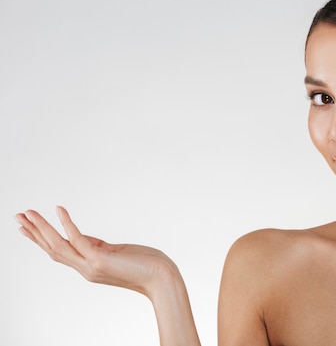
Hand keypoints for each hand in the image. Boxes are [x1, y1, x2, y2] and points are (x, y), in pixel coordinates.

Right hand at [15, 206, 178, 298]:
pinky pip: (78, 238)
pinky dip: (66, 223)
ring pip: (58, 245)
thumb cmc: (147, 266)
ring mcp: (91, 266)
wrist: (163, 280)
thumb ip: (99, 247)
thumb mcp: (118, 253)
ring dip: (41, 228)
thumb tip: (86, 238)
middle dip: (34, 232)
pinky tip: (58, 210)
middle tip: (18, 216)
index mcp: (90, 266)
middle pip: (52, 249)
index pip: (60, 252)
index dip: (43, 239)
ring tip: (27, 214)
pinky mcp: (100, 260)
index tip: (28, 227)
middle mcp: (86, 268)